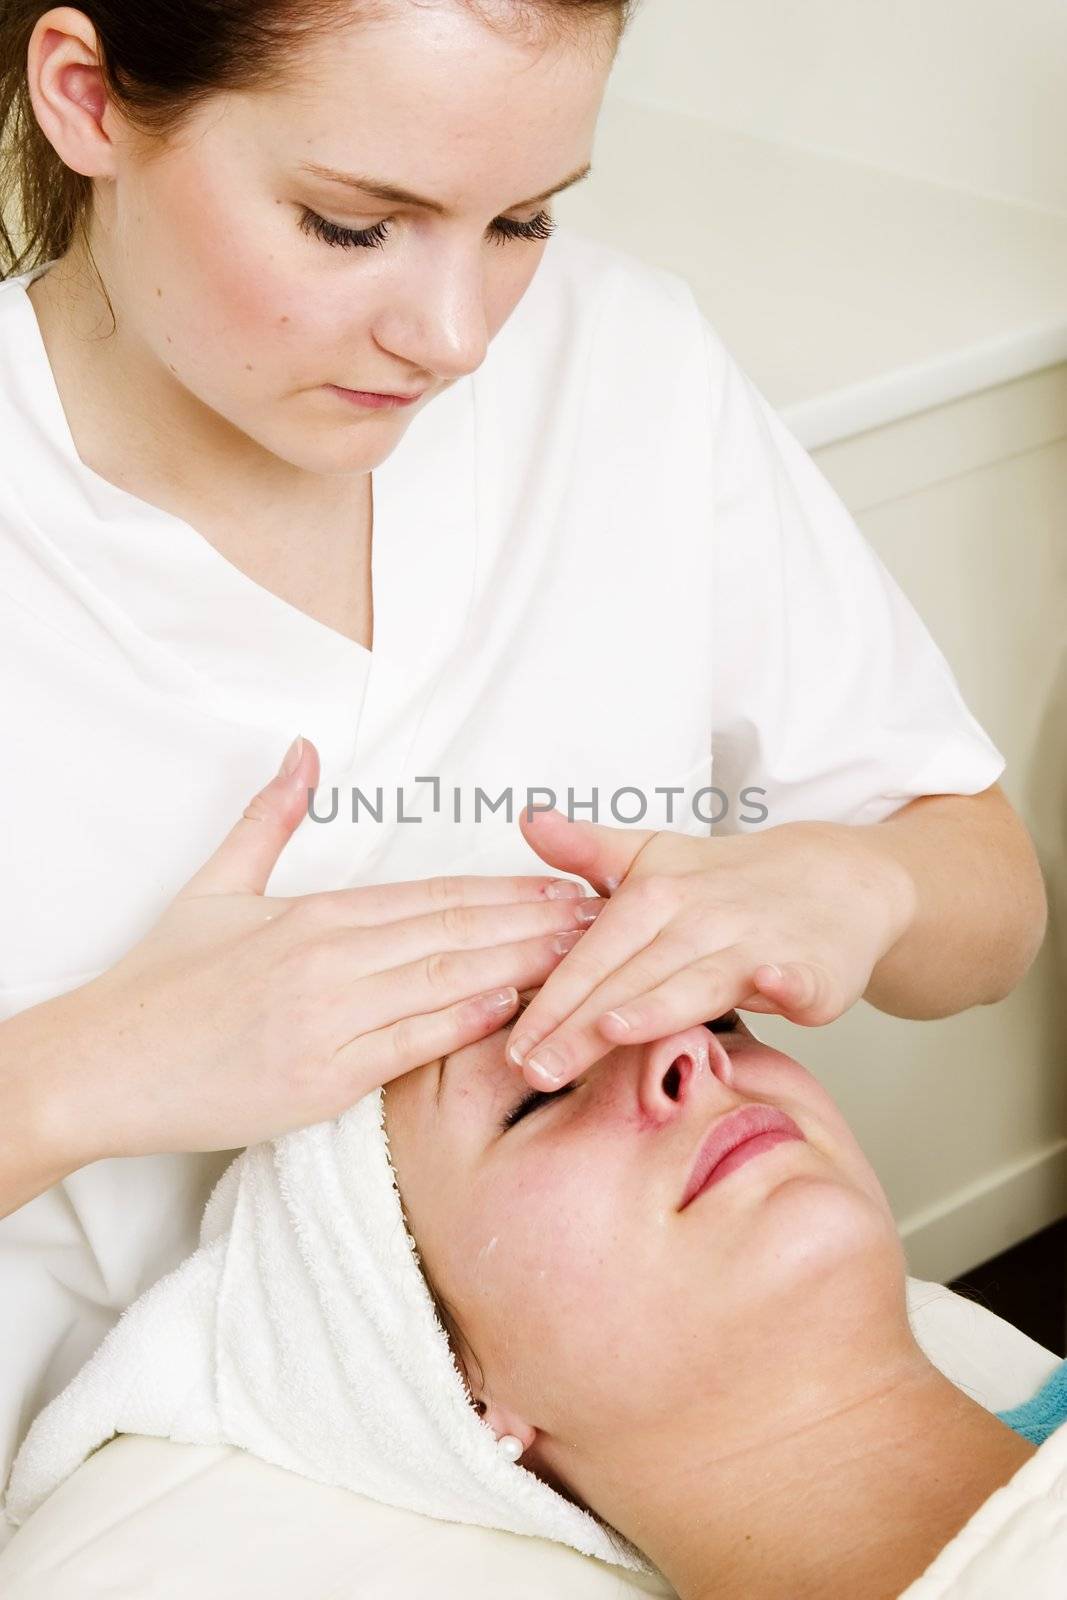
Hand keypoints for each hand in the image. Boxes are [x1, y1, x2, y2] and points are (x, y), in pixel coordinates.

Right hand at [32, 741, 604, 1169]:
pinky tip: (516, 1008)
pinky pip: (407, 1045)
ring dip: (522, 966)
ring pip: (444, 980)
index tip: (564, 886)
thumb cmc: (160, 983)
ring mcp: (326, 1017)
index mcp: (313, 913)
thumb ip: (269, 818)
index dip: (505, 890)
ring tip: (585, 957)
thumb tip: (300, 751)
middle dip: (536, 924)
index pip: (431, 894)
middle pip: (454, 932)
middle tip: (605, 917)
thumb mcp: (214, 885)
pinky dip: (465, 1024)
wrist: (100, 1062)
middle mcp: (329, 957)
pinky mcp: (317, 1078)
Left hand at [504, 807, 914, 1088]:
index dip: (549, 1000)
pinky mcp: (814, 968)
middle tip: (532, 1070)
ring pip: (700, 980)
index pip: (591, 955)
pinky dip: (787, 980)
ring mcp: (758, 943)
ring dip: (660, 1003)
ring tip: (614, 1029)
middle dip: (579, 1027)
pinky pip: (799, 977)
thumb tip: (529, 818)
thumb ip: (589, 851)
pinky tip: (770, 986)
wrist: (837, 878)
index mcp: (656, 896)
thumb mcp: (655, 859)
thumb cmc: (728, 883)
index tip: (509, 1047)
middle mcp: (702, 918)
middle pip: (631, 978)